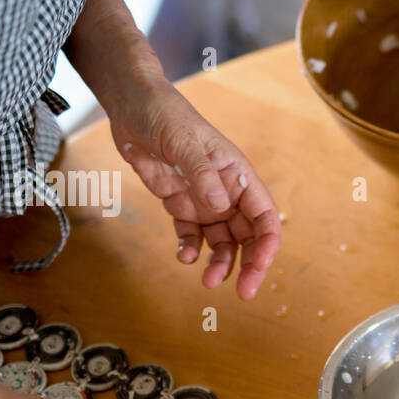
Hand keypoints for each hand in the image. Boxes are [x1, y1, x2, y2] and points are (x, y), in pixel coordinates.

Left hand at [107, 77, 280, 299]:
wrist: (131, 106)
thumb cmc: (165, 114)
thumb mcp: (184, 141)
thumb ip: (202, 174)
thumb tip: (220, 206)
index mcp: (238, 176)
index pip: (264, 216)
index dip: (267, 244)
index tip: (260, 266)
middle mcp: (226, 192)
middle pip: (248, 236)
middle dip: (249, 265)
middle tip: (243, 292)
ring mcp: (204, 200)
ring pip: (222, 242)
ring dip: (219, 263)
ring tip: (207, 282)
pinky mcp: (181, 204)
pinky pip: (192, 235)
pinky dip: (190, 250)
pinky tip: (183, 257)